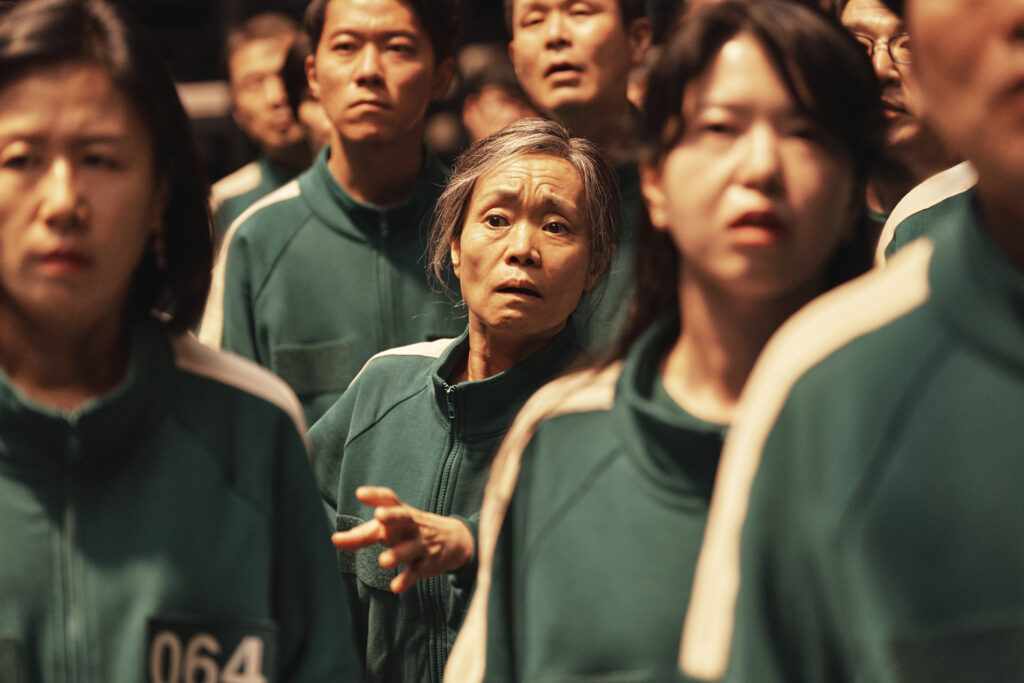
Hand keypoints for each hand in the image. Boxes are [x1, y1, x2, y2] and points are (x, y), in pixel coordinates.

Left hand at [332, 486, 474, 593]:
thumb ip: (361, 534)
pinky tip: (396, 588)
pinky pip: (416, 572)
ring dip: (397, 554)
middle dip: (393, 517)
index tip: (360, 493)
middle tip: (379, 517)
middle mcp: (411, 526)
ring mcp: (420, 544)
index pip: (389, 500)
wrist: (454, 540)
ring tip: (383, 561)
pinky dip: (406, 580)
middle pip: (404, 518)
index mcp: (400, 513)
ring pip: (410, 548)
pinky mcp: (426, 564)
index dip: (376, 496)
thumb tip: (335, 539)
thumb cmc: (408, 530)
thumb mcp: (389, 528)